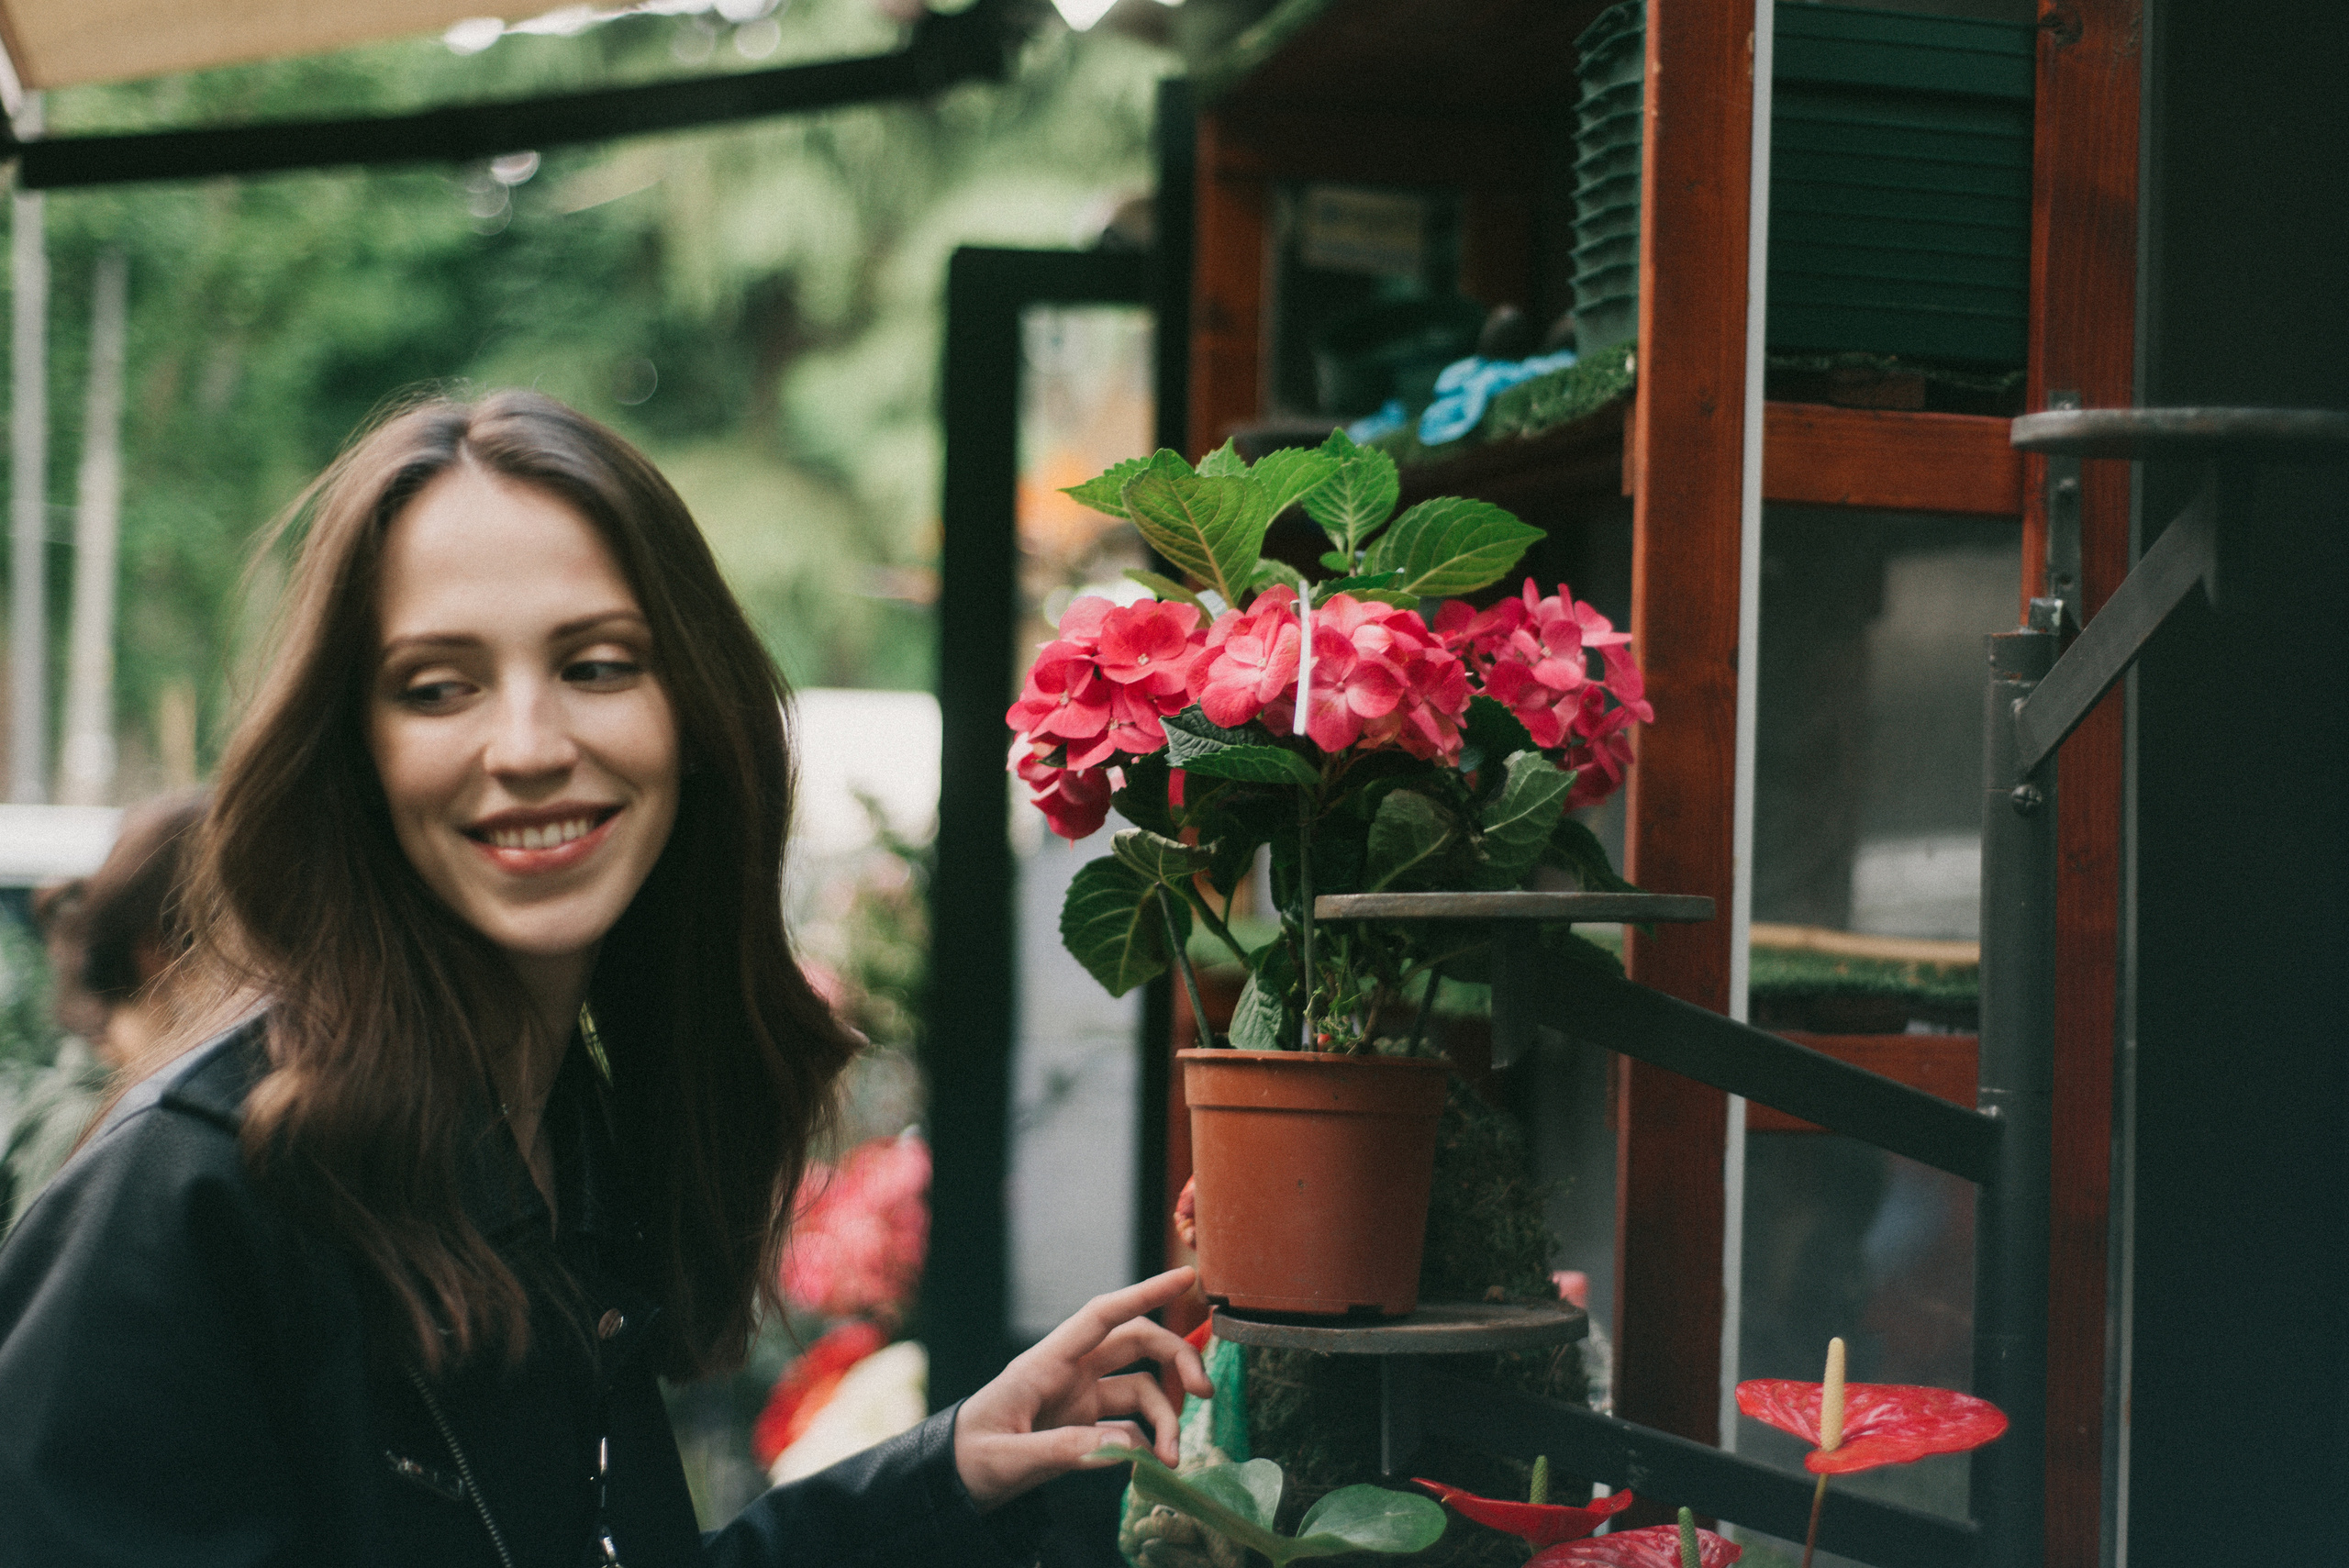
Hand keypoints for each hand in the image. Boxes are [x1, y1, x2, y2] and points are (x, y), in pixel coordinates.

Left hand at [953, 1267, 1213, 1511]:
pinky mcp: (1084, 1423)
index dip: (1144, 1292)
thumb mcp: (1007, 1458)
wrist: (951, 1481)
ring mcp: (1079, 1396)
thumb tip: (1127, 1446)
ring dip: (1166, 1416)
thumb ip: (1064, 1449)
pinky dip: (1149, 1440)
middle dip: (1176, 1360)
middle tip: (1205, 1394)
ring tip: (1174, 1457)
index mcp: (1045, 1363)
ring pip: (1141, 1387)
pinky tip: (1154, 1465)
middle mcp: (1068, 1371)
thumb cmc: (968, 1459)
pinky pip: (1131, 1423)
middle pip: (1136, 1344)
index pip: (1101, 1316)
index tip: (1186, 1277)